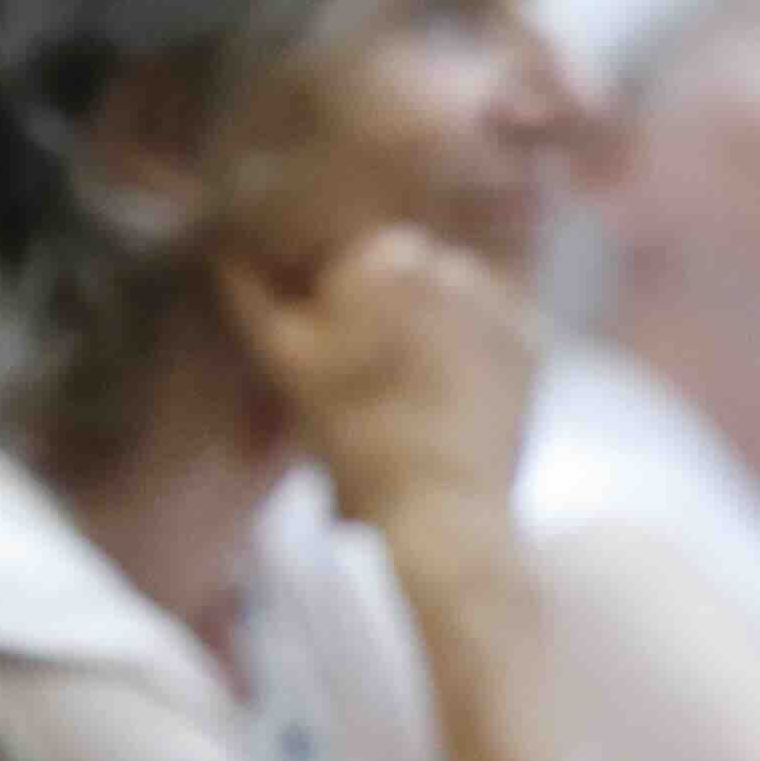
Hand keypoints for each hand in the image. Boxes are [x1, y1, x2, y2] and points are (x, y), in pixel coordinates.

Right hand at [211, 224, 539, 538]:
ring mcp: (501, 299)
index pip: (349, 262)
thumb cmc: (354, 436)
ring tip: (407, 393)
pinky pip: (490, 330)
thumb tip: (225, 253)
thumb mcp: (286, 364)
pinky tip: (445, 397)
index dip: (330, 307)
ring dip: (427, 329)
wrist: (445, 506)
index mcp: (388, 254)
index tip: (328, 355)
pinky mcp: (534, 340)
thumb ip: (251, 297)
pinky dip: (469, 353)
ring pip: (448, 300)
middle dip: (383, 314)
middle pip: (402, 276)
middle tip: (367, 380)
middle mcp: (454, 261)